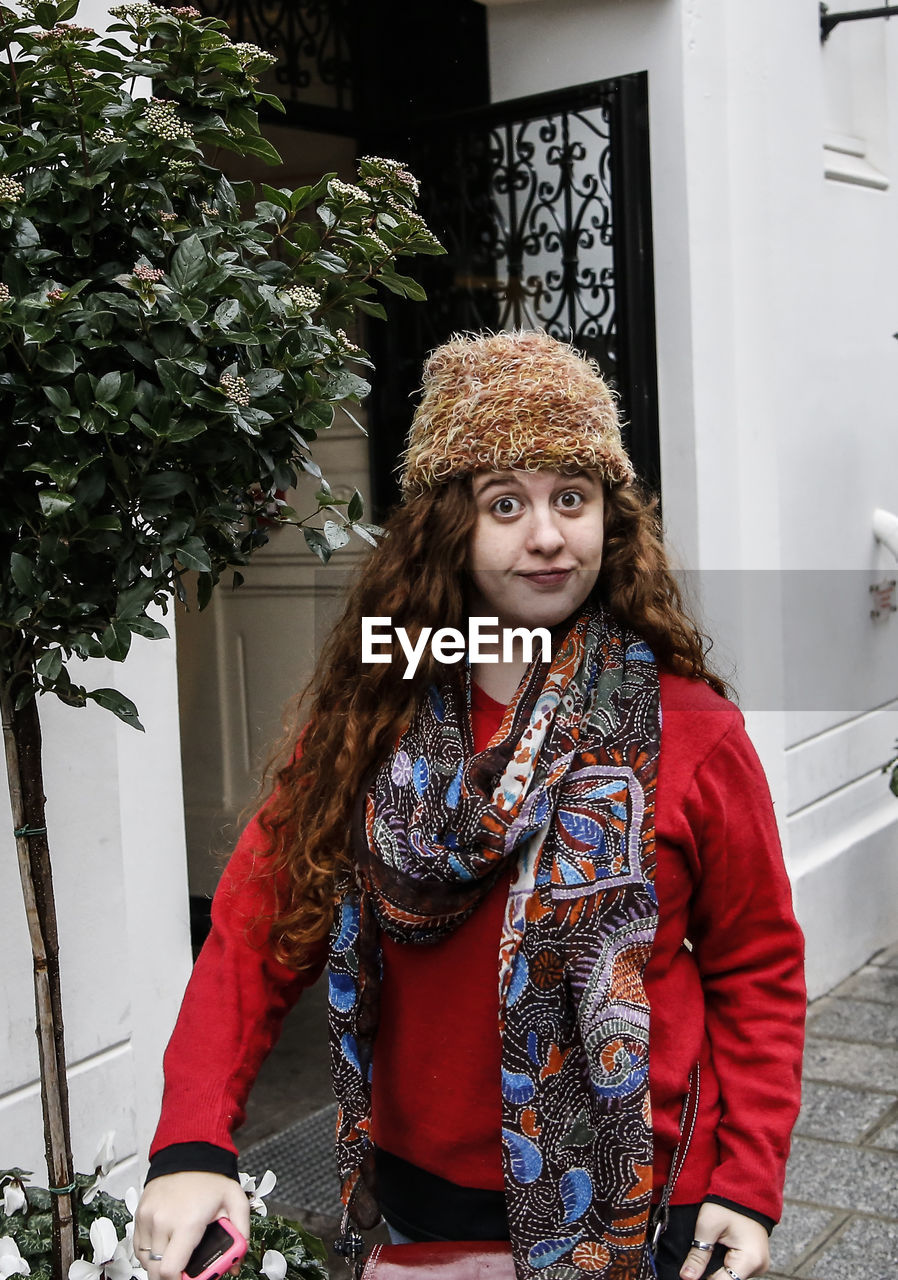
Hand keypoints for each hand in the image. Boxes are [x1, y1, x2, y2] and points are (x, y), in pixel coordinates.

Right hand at [134, 1172, 250, 1279]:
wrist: (189, 1151)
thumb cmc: (210, 1178)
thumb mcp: (235, 1202)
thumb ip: (241, 1234)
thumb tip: (234, 1263)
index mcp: (187, 1222)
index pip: (170, 1271)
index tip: (190, 1279)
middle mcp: (163, 1221)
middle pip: (156, 1271)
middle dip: (172, 1276)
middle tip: (186, 1269)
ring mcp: (147, 1218)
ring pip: (147, 1261)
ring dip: (160, 1264)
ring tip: (178, 1253)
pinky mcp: (139, 1215)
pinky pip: (139, 1248)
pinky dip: (150, 1253)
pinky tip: (165, 1244)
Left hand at [679, 1202, 769, 1279]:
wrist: (745, 1187)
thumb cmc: (727, 1202)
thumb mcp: (708, 1225)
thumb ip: (698, 1254)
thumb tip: (686, 1277)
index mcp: (749, 1259)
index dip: (703, 1279)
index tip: (688, 1276)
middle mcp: (758, 1266)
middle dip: (709, 1273)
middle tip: (695, 1262)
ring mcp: (758, 1264)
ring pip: (731, 1276)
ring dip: (716, 1269)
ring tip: (706, 1253)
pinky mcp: (754, 1261)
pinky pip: (736, 1269)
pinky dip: (723, 1264)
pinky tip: (716, 1252)